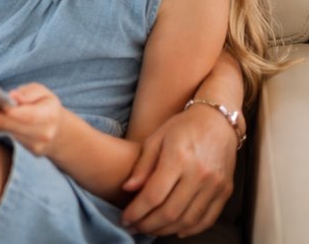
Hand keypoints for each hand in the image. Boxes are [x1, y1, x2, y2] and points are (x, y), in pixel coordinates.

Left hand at [0, 83, 62, 156]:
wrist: (57, 134)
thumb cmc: (46, 106)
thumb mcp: (44, 93)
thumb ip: (30, 93)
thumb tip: (13, 97)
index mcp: (49, 117)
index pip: (28, 115)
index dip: (12, 112)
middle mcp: (40, 135)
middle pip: (7, 125)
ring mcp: (29, 147)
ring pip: (0, 132)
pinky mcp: (19, 152)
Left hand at [120, 103, 237, 235]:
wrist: (217, 121)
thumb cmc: (181, 127)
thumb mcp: (155, 139)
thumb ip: (142, 165)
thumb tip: (127, 189)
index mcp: (178, 159)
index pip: (154, 195)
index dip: (137, 211)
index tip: (125, 218)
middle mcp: (199, 175)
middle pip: (171, 212)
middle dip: (148, 225)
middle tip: (134, 228)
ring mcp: (215, 185)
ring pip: (189, 220)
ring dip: (166, 230)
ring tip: (149, 230)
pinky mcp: (225, 191)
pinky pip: (208, 219)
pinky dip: (191, 229)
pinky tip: (174, 230)